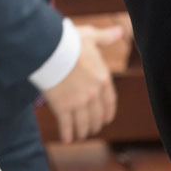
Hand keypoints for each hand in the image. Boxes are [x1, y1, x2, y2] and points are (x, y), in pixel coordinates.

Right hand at [40, 24, 121, 142]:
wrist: (50, 49)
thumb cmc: (69, 40)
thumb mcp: (90, 36)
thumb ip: (106, 37)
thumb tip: (121, 32)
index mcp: (103, 78)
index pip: (110, 102)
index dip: (108, 113)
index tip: (106, 120)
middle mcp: (93, 94)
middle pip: (97, 116)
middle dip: (95, 124)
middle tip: (91, 129)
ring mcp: (78, 102)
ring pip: (83, 123)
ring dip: (82, 131)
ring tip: (79, 135)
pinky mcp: (62, 107)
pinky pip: (67, 125)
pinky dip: (67, 133)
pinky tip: (66, 139)